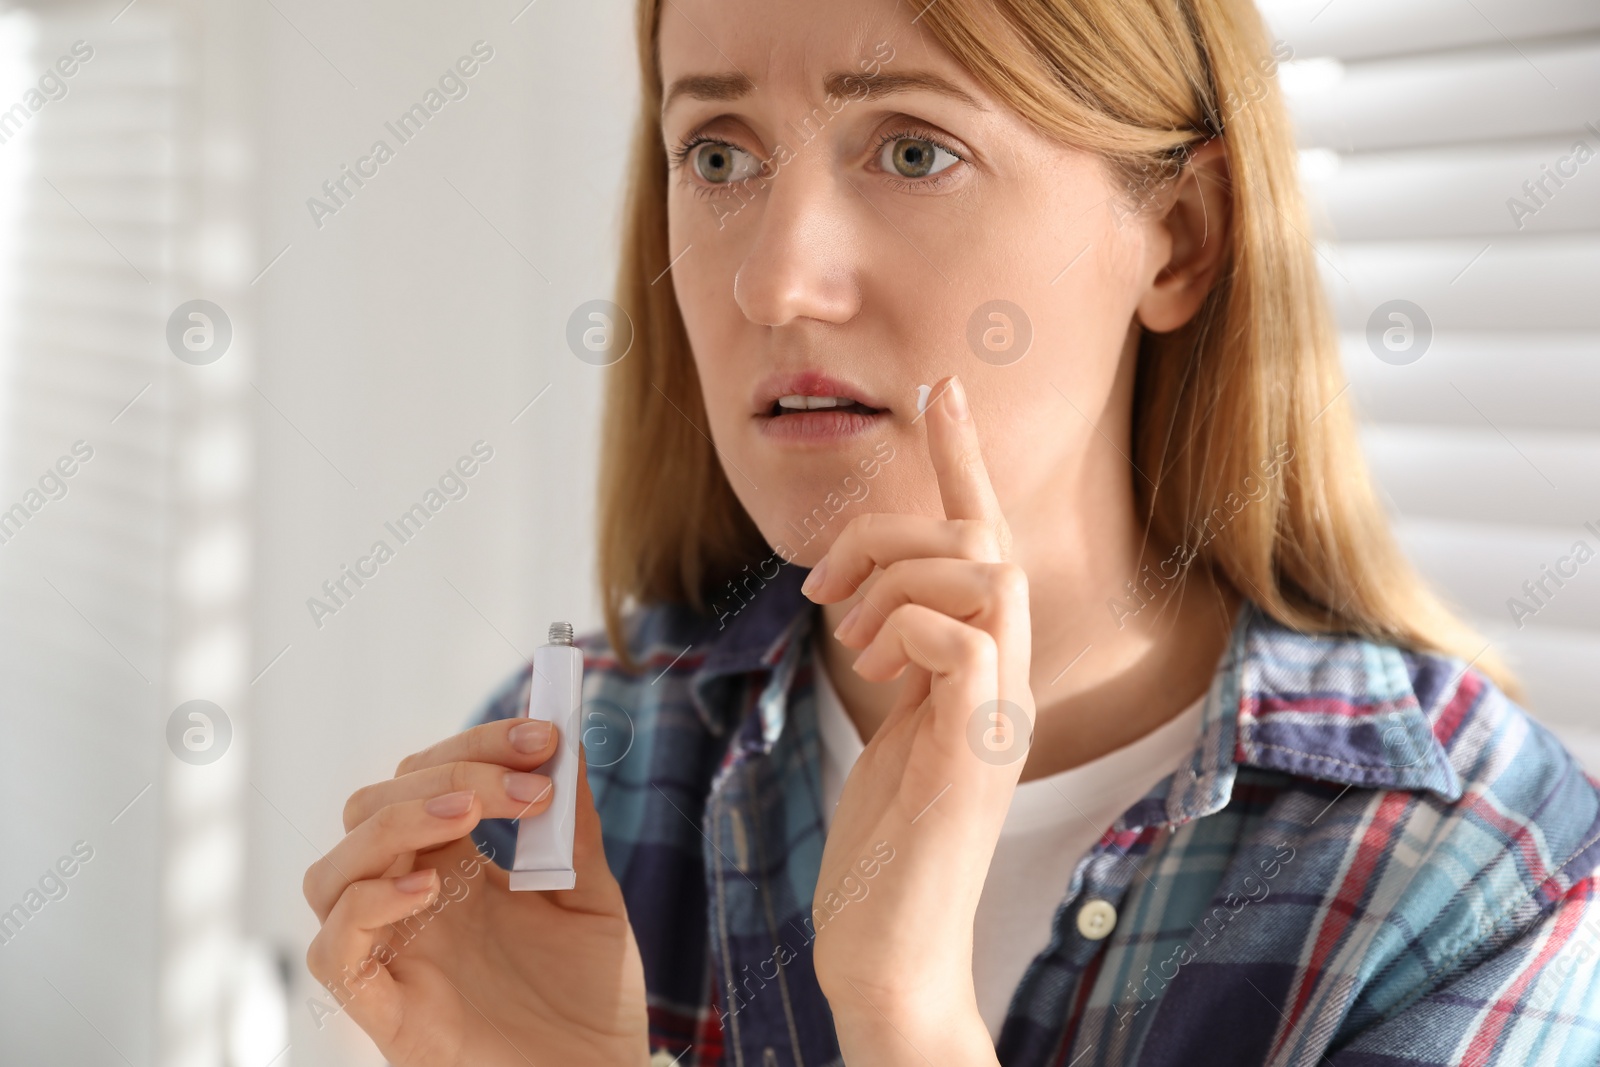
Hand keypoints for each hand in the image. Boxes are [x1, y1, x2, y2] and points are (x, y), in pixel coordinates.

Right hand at [303, 718, 649, 1066]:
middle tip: (525, 785)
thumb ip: (572, 826)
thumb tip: (563, 744)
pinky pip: (330, 952)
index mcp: (454, 869)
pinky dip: (364, 908)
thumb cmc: (591, 999)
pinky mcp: (385, 1012)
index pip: (427, 779)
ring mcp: (393, 957)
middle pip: (372, 809)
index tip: (544, 734)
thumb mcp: (591, 896)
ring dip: (395, 825)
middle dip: (445, 772)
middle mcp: (411, 906)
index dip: (478, 743)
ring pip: (331, 872)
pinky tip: (428, 891)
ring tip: (469, 813)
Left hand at [803, 374, 1028, 1063]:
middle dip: (892, 528)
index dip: (963, 459)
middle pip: (981, 538)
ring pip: (981, 572)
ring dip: (894, 581)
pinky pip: (961, 639)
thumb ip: (902, 663)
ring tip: (846, 638)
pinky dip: (905, 628)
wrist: (890, 950)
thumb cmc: (886, 848)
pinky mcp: (976, 753)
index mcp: (984, 669)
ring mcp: (999, 715)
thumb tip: (872, 606)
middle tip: (823, 585)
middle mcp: (1007, 681)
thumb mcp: (892, 730)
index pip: (983, 540)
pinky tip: (870, 668)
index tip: (941, 387)